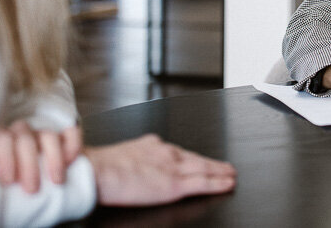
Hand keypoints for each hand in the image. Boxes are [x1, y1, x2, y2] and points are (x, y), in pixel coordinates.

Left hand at [0, 121, 82, 192]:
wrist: (47, 191)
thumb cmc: (15, 191)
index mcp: (0, 145)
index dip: (4, 157)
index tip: (9, 181)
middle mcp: (21, 136)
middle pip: (23, 137)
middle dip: (28, 164)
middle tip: (31, 190)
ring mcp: (44, 136)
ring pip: (47, 135)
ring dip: (52, 158)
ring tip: (56, 182)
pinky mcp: (66, 139)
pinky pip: (70, 133)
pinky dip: (71, 146)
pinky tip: (71, 161)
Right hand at [85, 134, 236, 205]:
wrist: (99, 171)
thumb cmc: (102, 167)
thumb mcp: (122, 155)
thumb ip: (134, 158)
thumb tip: (133, 166)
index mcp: (151, 145)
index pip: (177, 152)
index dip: (191, 157)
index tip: (198, 159)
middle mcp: (165, 153)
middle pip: (194, 158)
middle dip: (211, 162)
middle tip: (226, 165)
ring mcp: (172, 168)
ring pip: (203, 168)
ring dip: (220, 170)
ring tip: (231, 174)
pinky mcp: (174, 184)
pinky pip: (202, 183)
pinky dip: (218, 182)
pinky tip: (228, 183)